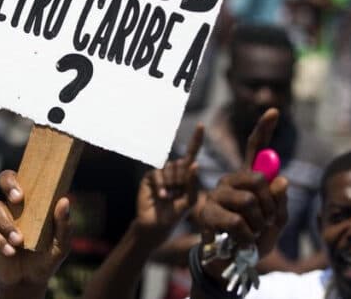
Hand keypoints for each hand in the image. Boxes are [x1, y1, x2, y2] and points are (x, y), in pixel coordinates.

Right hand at [0, 170, 71, 291]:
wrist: (29, 280)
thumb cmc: (48, 256)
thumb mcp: (61, 244)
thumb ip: (63, 224)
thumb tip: (65, 201)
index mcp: (33, 201)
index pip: (24, 178)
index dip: (20, 178)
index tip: (22, 192)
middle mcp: (14, 205)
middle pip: (4, 180)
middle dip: (8, 186)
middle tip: (17, 200)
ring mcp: (0, 219)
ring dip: (7, 224)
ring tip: (19, 241)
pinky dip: (0, 240)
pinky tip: (10, 251)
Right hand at [135, 125, 203, 241]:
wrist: (157, 225)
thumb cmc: (175, 214)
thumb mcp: (189, 201)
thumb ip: (193, 183)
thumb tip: (194, 164)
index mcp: (186, 174)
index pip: (192, 153)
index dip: (196, 139)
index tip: (200, 125)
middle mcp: (174, 170)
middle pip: (182, 164)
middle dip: (182, 181)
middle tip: (176, 195)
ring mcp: (162, 172)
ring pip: (171, 168)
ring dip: (172, 185)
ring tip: (169, 197)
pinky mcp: (150, 176)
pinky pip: (158, 173)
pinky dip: (162, 185)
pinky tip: (162, 196)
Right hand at [197, 109, 288, 261]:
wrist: (232, 263)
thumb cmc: (254, 240)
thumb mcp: (275, 223)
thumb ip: (279, 202)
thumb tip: (281, 179)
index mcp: (248, 179)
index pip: (256, 148)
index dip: (264, 129)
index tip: (275, 110)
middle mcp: (231, 181)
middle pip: (257, 178)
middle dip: (270, 205)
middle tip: (267, 221)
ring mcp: (217, 195)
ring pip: (249, 201)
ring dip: (258, 224)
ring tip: (252, 234)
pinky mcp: (206, 212)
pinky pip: (238, 221)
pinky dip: (247, 237)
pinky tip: (241, 241)